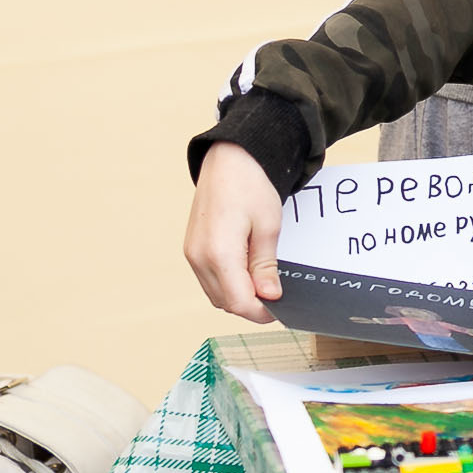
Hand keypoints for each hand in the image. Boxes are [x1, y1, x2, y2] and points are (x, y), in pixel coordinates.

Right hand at [185, 142, 283, 321]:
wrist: (228, 159)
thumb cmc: (251, 186)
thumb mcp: (268, 226)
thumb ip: (265, 265)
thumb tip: (269, 296)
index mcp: (219, 254)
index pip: (239, 302)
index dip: (261, 312)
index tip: (280, 311)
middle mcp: (199, 258)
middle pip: (225, 302)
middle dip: (251, 305)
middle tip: (277, 297)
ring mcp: (191, 254)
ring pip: (215, 293)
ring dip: (238, 295)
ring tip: (265, 283)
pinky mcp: (191, 249)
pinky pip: (209, 279)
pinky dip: (228, 283)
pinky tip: (248, 272)